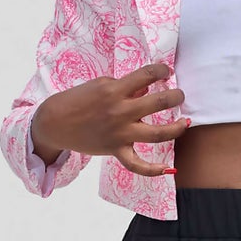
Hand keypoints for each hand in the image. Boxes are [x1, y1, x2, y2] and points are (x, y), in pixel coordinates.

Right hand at [33, 62, 189, 176]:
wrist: (55, 122)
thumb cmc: (78, 100)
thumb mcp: (100, 86)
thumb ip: (125, 87)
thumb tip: (147, 89)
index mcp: (114, 89)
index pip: (147, 75)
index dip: (161, 70)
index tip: (165, 71)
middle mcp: (120, 111)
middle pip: (159, 103)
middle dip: (176, 96)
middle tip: (179, 95)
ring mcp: (119, 132)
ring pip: (157, 133)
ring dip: (177, 128)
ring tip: (185, 122)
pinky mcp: (116, 150)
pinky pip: (138, 164)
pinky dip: (154, 170)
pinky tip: (170, 169)